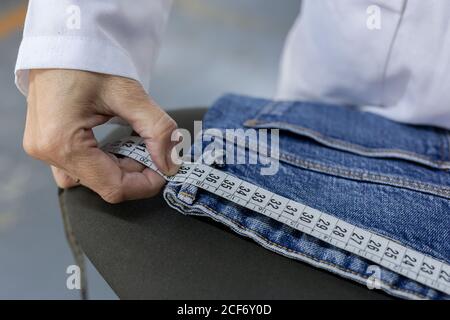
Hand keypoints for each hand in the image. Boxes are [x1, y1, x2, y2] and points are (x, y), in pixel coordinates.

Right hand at [23, 69, 179, 202]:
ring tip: (133, 144)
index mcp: (62, 142)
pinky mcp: (47, 142)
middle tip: (152, 150)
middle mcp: (46, 151)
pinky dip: (104, 161)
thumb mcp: (130, 94)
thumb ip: (157, 131)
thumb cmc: (92, 60)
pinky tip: (116, 144)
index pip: (113, 186)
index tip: (166, 169)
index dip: (146, 184)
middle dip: (134, 173)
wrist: (65, 40)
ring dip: (118, 168)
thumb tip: (171, 164)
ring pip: (90, 179)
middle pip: (102, 184)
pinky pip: (78, 167)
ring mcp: (43, 148)